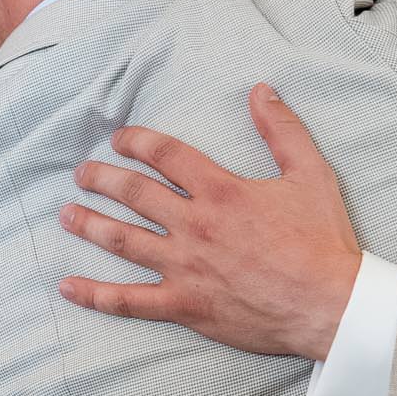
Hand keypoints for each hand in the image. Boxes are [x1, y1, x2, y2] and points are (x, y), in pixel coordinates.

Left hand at [56, 84, 360, 360]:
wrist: (330, 304)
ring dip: (89, 224)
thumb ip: (282, 130)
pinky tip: (68, 287)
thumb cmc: (323, 241)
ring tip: (66, 214)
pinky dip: (96, 295)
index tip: (118, 139)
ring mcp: (184, 266)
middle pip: (134, 194)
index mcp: (220, 191)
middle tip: (82, 173)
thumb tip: (261, 90)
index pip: (165, 155)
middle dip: (102, 179)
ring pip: (122, 241)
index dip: (137, 142)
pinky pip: (129, 301)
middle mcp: (194, 225)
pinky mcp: (184, 305)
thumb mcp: (311, 174)